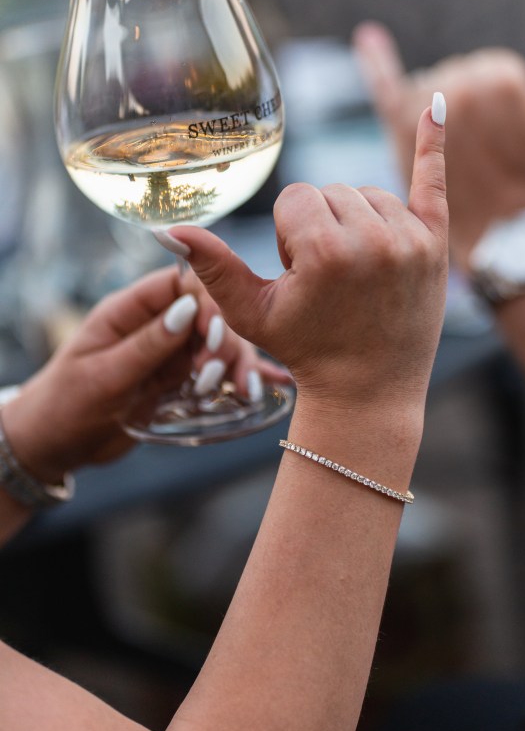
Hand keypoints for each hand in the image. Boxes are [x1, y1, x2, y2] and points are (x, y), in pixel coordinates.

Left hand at [2, 267, 289, 483]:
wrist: (53, 447)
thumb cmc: (64, 405)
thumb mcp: (103, 376)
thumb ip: (148, 344)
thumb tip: (190, 308)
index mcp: (130, 310)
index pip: (181, 283)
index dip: (207, 301)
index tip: (215, 334)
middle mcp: (155, 326)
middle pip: (208, 315)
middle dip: (222, 343)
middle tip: (214, 377)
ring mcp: (169, 354)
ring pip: (217, 347)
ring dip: (233, 365)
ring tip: (241, 392)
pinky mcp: (179, 382)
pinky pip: (215, 374)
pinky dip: (236, 380)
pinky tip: (264, 388)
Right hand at [170, 106, 448, 425]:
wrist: (371, 391)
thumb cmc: (304, 351)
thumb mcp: (251, 312)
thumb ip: (211, 265)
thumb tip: (162, 229)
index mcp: (326, 250)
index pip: (295, 199)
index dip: (290, 237)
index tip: (302, 276)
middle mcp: (374, 238)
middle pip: (330, 191)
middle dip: (321, 227)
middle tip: (331, 281)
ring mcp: (411, 239)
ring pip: (367, 192)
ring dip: (355, 221)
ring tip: (357, 273)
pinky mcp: (437, 243)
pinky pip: (432, 180)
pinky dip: (432, 144)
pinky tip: (435, 104)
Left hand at [353, 20, 524, 270]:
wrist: (501, 227)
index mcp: (503, 77)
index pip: (488, 68)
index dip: (496, 103)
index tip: (501, 134)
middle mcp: (463, 85)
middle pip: (454, 75)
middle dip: (465, 107)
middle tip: (479, 148)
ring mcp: (429, 103)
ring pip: (427, 86)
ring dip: (436, 111)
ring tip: (456, 149)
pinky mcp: (401, 124)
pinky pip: (386, 85)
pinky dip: (376, 61)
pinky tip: (368, 37)